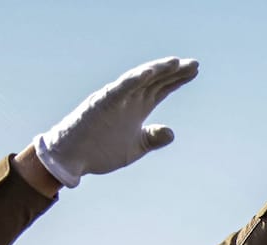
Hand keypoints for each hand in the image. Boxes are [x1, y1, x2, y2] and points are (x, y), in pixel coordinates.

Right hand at [32, 57, 198, 187]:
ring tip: (176, 63)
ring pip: (139, 80)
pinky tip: (151, 72)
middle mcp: (127, 99)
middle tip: (194, 64)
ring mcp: (114, 99)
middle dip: (174, 72)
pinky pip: (120, 88)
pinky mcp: (101, 103)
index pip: (161, 88)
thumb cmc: (100, 151)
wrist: (72, 159)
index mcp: (137, 108)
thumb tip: (171, 132)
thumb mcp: (135, 147)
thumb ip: (152, 138)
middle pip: (155, 81)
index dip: (177, 79)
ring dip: (157, 70)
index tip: (194, 71)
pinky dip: (134, 79)